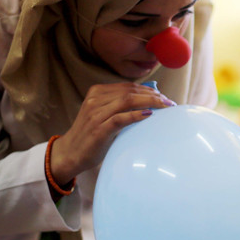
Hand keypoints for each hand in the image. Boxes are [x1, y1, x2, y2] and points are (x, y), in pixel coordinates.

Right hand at [49, 82, 174, 184]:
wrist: (70, 153)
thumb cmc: (91, 134)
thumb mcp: (103, 114)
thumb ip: (120, 105)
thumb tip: (149, 101)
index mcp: (97, 92)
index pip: (128, 86)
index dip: (148, 90)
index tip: (164, 97)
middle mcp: (95, 100)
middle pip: (130, 92)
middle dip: (153, 95)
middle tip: (169, 103)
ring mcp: (95, 114)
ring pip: (127, 101)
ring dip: (149, 103)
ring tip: (164, 107)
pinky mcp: (98, 129)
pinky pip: (120, 118)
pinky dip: (136, 115)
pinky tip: (149, 115)